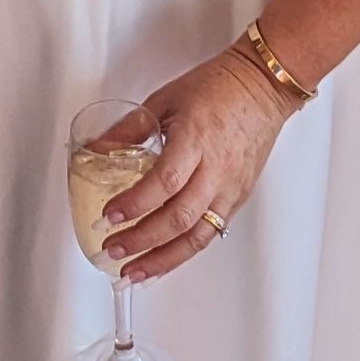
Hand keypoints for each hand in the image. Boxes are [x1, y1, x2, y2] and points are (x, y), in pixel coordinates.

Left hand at [101, 48, 295, 279]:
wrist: (263, 87)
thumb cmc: (219, 88)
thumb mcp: (165, 99)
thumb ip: (129, 130)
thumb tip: (96, 150)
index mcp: (196, 138)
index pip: (165, 181)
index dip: (135, 203)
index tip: (108, 216)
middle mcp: (216, 168)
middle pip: (179, 217)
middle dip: (142, 240)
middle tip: (113, 249)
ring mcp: (230, 187)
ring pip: (198, 236)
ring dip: (163, 259)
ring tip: (134, 272)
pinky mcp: (237, 198)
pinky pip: (211, 233)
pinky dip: (183, 252)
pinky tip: (162, 261)